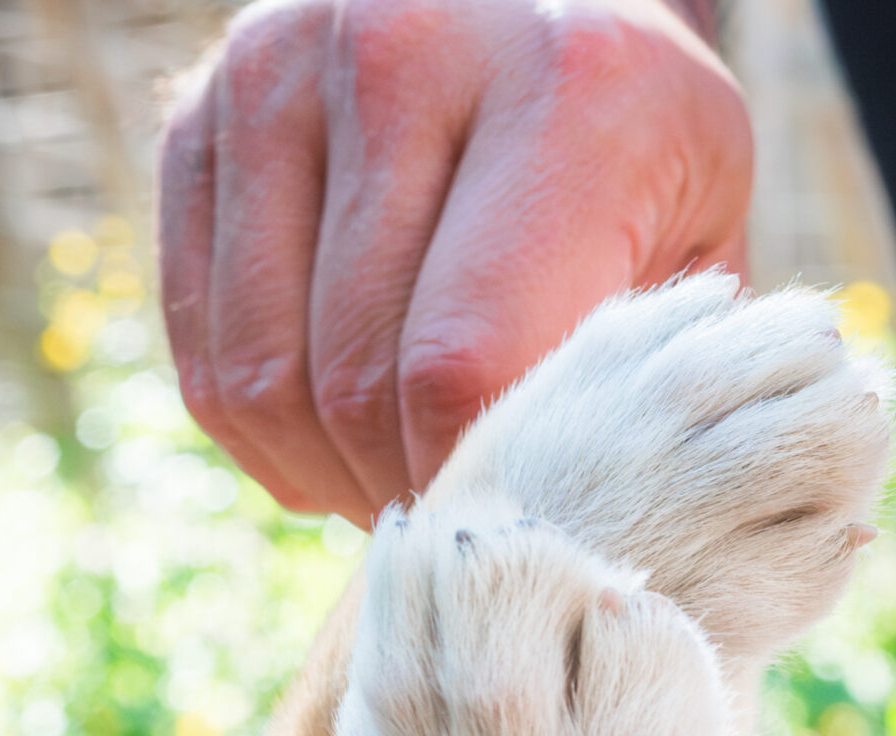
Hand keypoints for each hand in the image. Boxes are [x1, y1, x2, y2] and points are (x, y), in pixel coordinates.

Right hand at [158, 0, 750, 520]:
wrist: (542, 4)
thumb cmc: (634, 155)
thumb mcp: (694, 241)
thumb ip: (642, 376)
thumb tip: (560, 524)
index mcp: (564, 87)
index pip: (458, 369)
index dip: (465, 484)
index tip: (502, 516)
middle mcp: (404, 45)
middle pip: (349, 383)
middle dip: (395, 490)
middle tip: (450, 510)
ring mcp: (283, 67)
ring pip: (259, 379)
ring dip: (320, 474)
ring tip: (393, 475)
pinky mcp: (202, 110)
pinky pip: (201, 348)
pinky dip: (261, 430)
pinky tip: (331, 433)